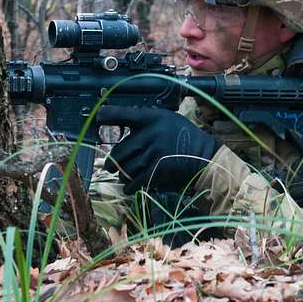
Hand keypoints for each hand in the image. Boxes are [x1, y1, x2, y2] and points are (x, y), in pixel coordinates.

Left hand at [99, 106, 217, 194]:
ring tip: (121, 176)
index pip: (125, 114)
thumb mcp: (169, 121)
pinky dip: (129, 186)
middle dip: (112, 162)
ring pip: (126, 167)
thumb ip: (148, 124)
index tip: (97, 117)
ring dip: (121, 175)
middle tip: (109, 166)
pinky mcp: (158, 170)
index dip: (108, 115)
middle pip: (120, 150)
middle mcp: (152, 133)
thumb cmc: (185, 138)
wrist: (205, 158)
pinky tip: (129, 187)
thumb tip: (124, 134)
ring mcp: (154, 152)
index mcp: (153, 118)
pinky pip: (135, 180)